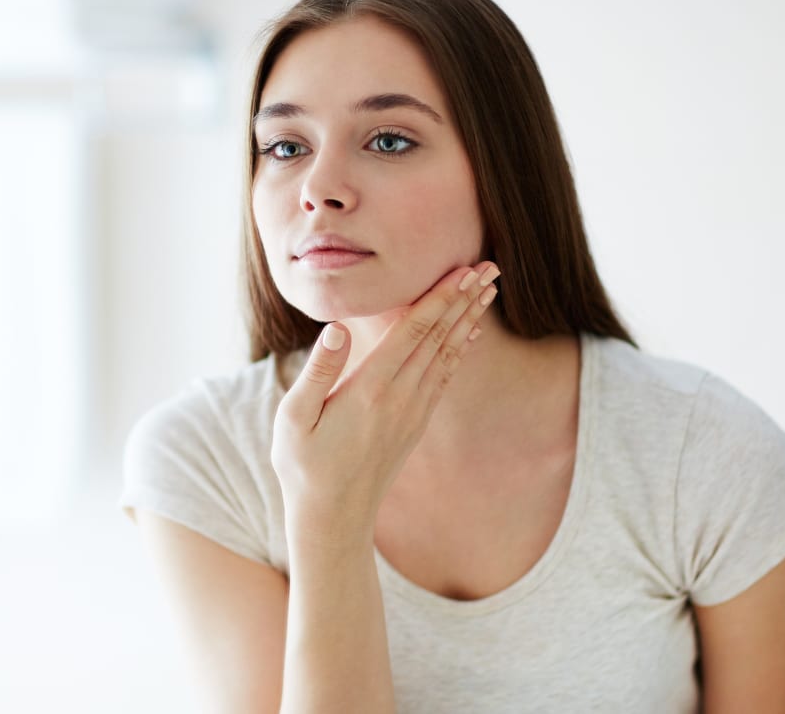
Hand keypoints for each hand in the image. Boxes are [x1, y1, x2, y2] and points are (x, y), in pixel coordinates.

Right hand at [270, 261, 499, 549]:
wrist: (333, 518)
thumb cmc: (303, 466)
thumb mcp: (293, 419)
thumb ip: (318, 371)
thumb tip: (335, 328)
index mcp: (370, 390)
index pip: (412, 333)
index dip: (439, 298)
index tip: (462, 270)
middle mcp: (400, 398)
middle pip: (439, 337)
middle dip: (465, 299)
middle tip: (491, 266)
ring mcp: (412, 412)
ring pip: (447, 355)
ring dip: (468, 318)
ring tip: (488, 290)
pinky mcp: (414, 423)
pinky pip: (443, 377)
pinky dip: (459, 349)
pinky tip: (469, 332)